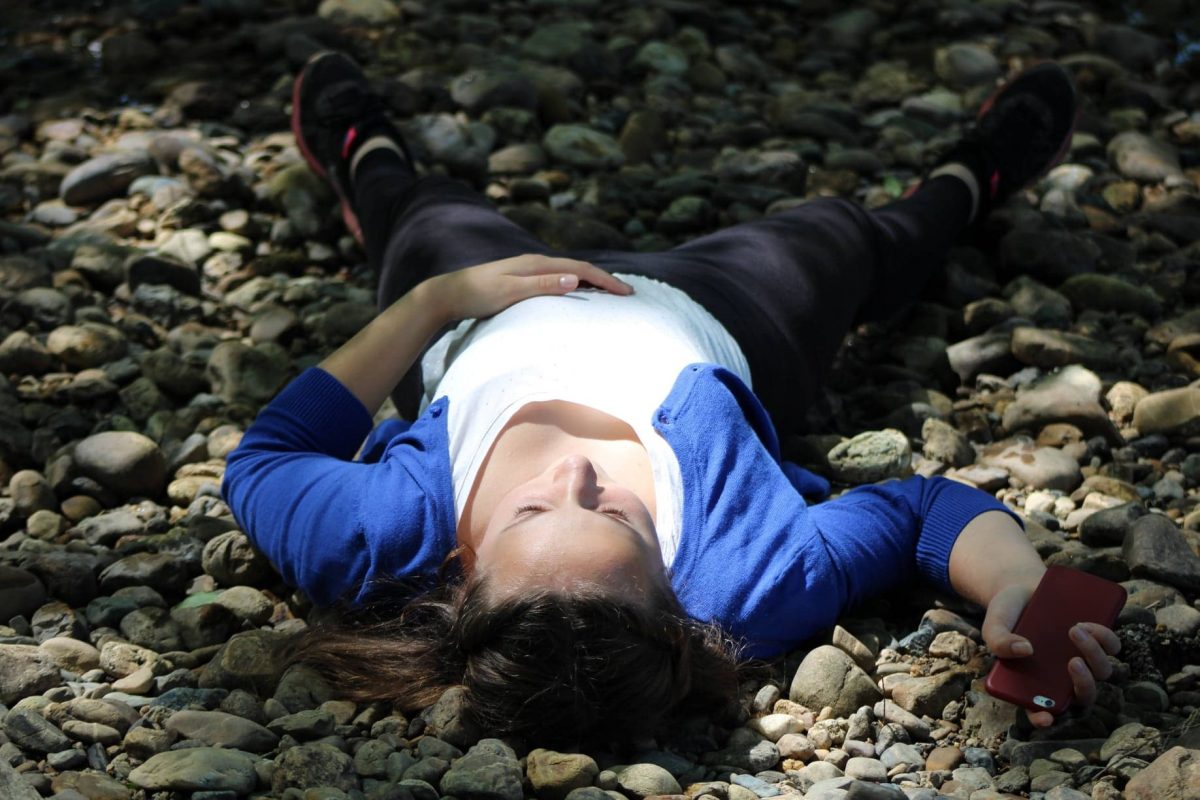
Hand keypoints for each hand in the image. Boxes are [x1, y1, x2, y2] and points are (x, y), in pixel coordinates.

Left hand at [425, 254, 633, 321]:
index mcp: (536, 264)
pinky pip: (558, 279)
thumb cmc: (477, 294)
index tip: (626, 292)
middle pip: (578, 268)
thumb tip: (574, 279)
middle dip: (604, 279)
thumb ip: (541, 285)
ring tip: (611, 292)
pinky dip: (576, 285)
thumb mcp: (509, 292)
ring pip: (569, 273)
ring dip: (592, 281)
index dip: (605, 280)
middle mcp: (535, 263)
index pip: (579, 269)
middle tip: (628, 292)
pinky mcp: (522, 279)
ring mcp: (529, 270)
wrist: (449, 294)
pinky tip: (579, 294)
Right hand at [982, 582, 1121, 727]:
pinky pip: (1113, 648)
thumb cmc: (1007, 613)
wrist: (1024, 587)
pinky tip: (1087, 624)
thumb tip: (1026, 650)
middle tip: (1072, 662)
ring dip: (1094, 655)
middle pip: (1083, 696)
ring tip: (1074, 629)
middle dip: (1083, 684)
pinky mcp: (1096, 641)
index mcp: (1034, 682)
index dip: (1043, 718)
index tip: (1045, 717)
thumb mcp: (994, 625)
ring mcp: (1082, 660)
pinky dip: (1105, 639)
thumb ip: (999, 641)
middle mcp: (1062, 677)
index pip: (1040, 711)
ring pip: (1102, 673)